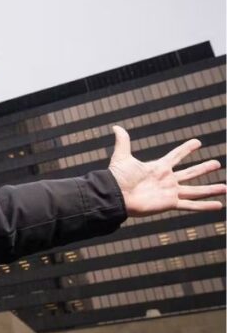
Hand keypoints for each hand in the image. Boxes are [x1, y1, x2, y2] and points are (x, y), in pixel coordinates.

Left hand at [108, 125, 226, 217]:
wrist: (116, 195)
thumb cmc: (118, 178)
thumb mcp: (122, 157)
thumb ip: (123, 142)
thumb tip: (116, 126)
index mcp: (158, 168)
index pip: (176, 156)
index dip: (186, 149)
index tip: (198, 142)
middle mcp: (167, 180)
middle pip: (190, 173)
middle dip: (204, 168)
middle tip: (217, 163)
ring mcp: (170, 192)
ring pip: (196, 190)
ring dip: (211, 189)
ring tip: (225, 187)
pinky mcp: (170, 203)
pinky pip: (191, 205)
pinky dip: (205, 206)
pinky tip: (218, 205)